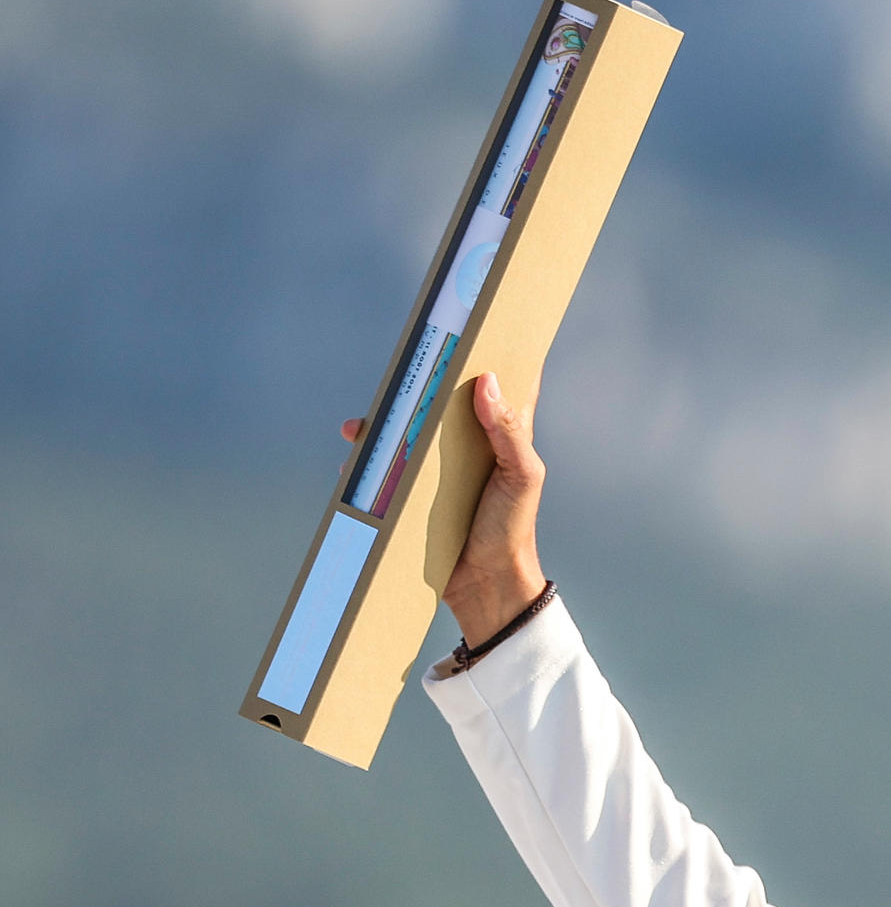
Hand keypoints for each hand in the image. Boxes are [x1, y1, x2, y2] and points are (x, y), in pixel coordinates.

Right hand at [338, 372, 548, 643]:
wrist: (486, 583)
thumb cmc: (512, 527)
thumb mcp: (521, 476)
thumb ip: (509, 431)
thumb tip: (487, 381)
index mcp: (501, 436)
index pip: (499, 387)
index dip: (491, 356)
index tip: (475, 323)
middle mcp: (468, 444)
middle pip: (440, 401)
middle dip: (417, 384)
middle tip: (397, 370)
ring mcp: (439, 466)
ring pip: (406, 431)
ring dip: (381, 423)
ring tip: (361, 427)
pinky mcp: (415, 490)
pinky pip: (385, 467)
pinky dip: (366, 461)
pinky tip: (352, 461)